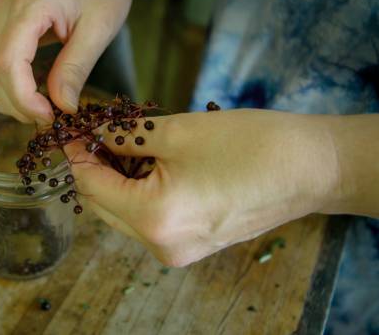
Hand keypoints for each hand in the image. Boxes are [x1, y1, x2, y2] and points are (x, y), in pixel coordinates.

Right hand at [0, 0, 138, 122]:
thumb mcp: (100, 31)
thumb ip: (75, 69)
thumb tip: (61, 107)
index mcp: (30, 3)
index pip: (6, 61)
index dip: (22, 98)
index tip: (47, 117)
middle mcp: (2, 5)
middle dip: (12, 103)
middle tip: (44, 116)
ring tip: (23, 108)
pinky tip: (6, 94)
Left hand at [65, 110, 340, 265]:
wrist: (310, 168)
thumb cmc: (249, 144)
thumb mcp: (175, 132)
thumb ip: (123, 137)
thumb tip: (92, 135)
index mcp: (155, 219)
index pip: (91, 187)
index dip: (76, 155)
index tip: (70, 129)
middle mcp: (162, 245)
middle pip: (104, 205)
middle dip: (93, 167)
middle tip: (92, 131)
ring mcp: (178, 250)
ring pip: (124, 213)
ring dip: (116, 179)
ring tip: (120, 142)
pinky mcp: (191, 244)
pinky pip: (148, 219)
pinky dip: (138, 192)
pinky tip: (144, 163)